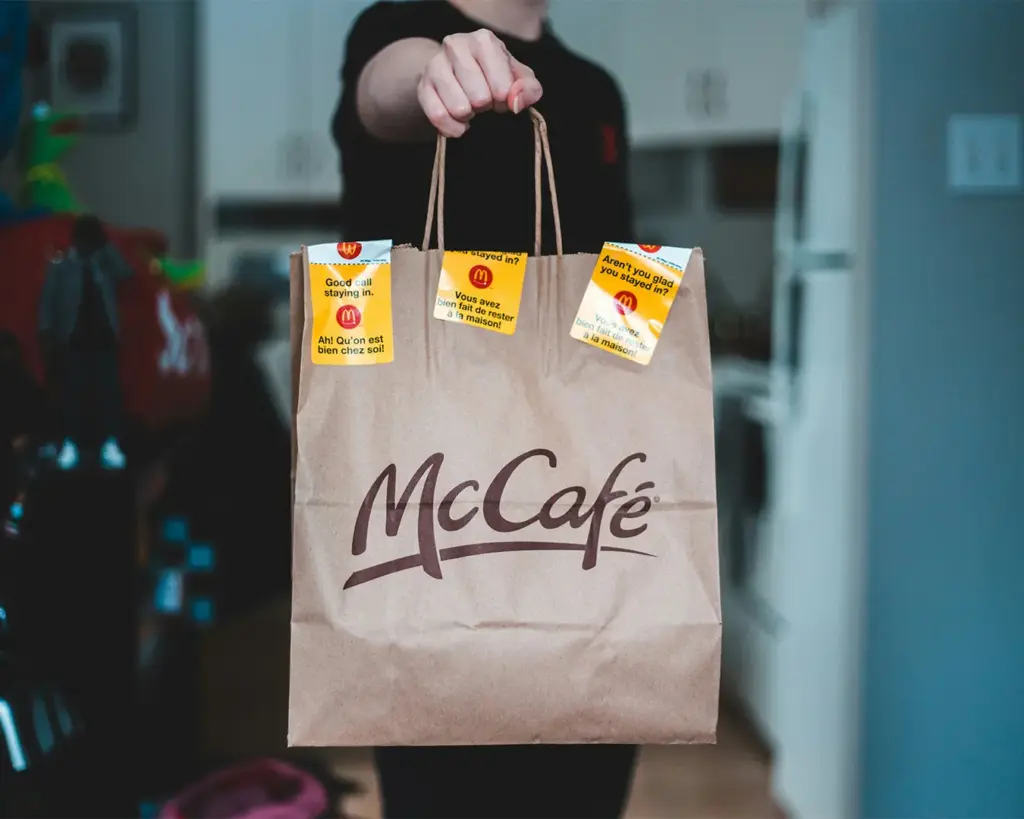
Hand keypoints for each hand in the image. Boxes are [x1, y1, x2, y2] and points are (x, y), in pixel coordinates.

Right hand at [417, 29, 542, 137]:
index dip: (504, 99)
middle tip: (483, 100)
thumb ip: (529, 88)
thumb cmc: (494, 75)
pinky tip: (459, 123)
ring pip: (459, 108)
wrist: (458, 74)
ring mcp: (435, 65)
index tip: (501, 95)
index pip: (502, 86)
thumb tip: (516, 102)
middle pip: (479, 98)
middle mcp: (456, 45)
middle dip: (485, 107)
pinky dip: (453, 128)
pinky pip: (438, 117)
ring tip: (470, 106)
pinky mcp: (422, 86)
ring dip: (469, 116)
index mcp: (483, 40)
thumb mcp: (519, 79)